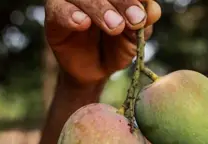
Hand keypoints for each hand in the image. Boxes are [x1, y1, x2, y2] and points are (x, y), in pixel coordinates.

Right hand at [45, 0, 160, 85]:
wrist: (94, 71)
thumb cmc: (116, 47)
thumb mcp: (134, 39)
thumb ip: (144, 24)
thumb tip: (153, 10)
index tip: (146, 9)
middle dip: (123, 2)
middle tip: (135, 20)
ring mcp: (71, 0)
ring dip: (100, 9)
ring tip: (115, 27)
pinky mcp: (54, 13)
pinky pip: (59, 10)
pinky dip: (71, 16)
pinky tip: (83, 23)